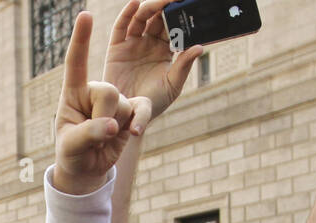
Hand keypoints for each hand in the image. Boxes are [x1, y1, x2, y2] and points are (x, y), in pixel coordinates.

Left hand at [53, 12, 148, 194]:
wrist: (89, 167)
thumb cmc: (73, 152)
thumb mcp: (72, 146)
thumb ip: (89, 133)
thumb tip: (112, 126)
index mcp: (74, 91)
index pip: (76, 62)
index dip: (81, 39)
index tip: (86, 15)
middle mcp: (94, 91)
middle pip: (108, 92)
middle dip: (104, 118)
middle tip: (94, 138)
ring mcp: (113, 100)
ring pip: (123, 105)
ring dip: (115, 127)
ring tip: (101, 140)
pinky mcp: (128, 111)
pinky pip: (136, 114)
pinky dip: (131, 128)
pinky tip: (120, 136)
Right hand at [103, 0, 201, 122]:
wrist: (127, 118)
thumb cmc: (152, 104)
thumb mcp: (172, 86)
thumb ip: (184, 66)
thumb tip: (199, 47)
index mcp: (164, 50)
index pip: (173, 26)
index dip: (179, 14)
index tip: (188, 3)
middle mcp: (148, 43)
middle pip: (157, 17)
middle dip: (166, 6)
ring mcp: (132, 44)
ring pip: (141, 18)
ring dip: (150, 6)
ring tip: (161, 1)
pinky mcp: (116, 48)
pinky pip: (121, 27)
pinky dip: (126, 13)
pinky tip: (135, 3)